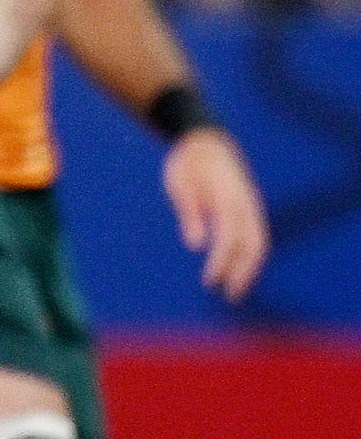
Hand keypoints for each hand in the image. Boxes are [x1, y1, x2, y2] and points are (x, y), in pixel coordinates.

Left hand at [165, 128, 269, 301]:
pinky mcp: (250, 208)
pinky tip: (238, 270)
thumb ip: (190, 214)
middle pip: (252, 245)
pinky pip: (256, 236)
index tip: (209, 281)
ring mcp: (251, 206)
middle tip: (230, 295)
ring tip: (235, 289)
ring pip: (259, 243)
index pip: (228, 238)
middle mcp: (245, 205)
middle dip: (243, 272)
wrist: (206, 142)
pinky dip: (251, 255)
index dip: (221, 262)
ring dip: (250, 267)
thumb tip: (196, 245)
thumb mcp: (181, 186)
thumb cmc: (188, 166)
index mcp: (227, 200)